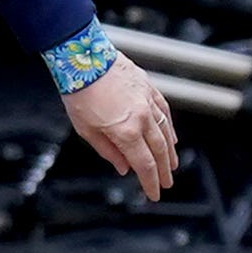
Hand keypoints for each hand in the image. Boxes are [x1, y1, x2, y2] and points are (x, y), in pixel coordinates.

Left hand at [62, 56, 176, 201]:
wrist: (84, 58)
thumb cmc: (80, 93)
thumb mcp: (86, 129)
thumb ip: (108, 151)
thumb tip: (123, 168)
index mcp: (126, 131)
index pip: (144, 165)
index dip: (150, 183)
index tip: (154, 194)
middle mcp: (142, 118)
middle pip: (159, 151)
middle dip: (164, 171)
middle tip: (167, 183)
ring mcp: (148, 101)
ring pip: (165, 132)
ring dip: (170, 151)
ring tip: (172, 165)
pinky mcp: (149, 88)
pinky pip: (165, 112)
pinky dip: (169, 127)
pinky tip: (171, 136)